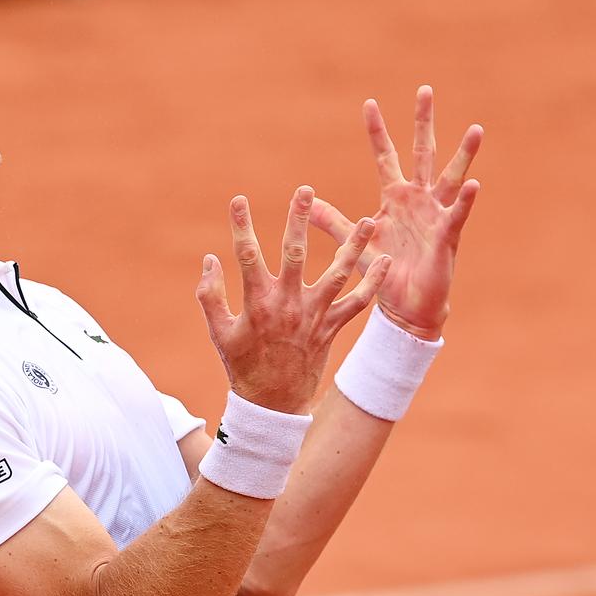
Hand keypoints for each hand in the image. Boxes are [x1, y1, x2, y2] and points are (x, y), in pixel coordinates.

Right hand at [196, 186, 391, 413]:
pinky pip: (358, 304)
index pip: (246, 255)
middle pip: (295, 253)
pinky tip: (386, 262)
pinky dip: (373, 284)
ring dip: (354, 246)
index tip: (239, 199)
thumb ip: (210, 295)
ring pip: (337, 274)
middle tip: (304, 190)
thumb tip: (210, 259)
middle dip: (299, 219)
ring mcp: (314, 316)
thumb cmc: (242, 366)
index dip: (241, 226)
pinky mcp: (332, 328)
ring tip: (369, 220)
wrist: (273, 405)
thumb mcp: (218, 332)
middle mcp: (288, 304)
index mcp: (258, 302)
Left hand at [311, 86, 481, 340]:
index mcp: (394, 198)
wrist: (405, 306)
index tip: (369, 102)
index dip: (377, 131)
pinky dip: (465, 200)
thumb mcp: (353, 241)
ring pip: (450, 177)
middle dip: (422, 122)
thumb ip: (331, 220)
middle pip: (421, 152)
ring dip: (463, 154)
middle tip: (425, 90)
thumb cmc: (384, 271)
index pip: (385, 155)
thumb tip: (306, 200)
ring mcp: (435, 214)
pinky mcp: (446, 236)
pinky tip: (474, 184)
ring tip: (475, 130)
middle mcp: (417, 199)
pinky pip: (457, 214)